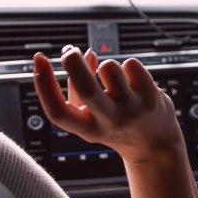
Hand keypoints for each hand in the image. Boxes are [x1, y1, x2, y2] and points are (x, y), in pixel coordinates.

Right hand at [33, 47, 182, 163]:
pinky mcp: (151, 97)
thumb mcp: (91, 116)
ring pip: (109, 68)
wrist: (157, 145)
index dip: (43, 84)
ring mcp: (132, 110)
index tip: (40, 59)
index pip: (57, 111)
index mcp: (87, 129)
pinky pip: (131, 64)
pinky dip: (128, 66)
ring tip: (114, 78)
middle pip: (86, 89)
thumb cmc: (117, 124)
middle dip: (73, 63)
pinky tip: (133, 80)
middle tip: (69, 51)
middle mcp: (109, 121)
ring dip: (106, 65)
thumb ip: (78, 88)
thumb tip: (84, 52)